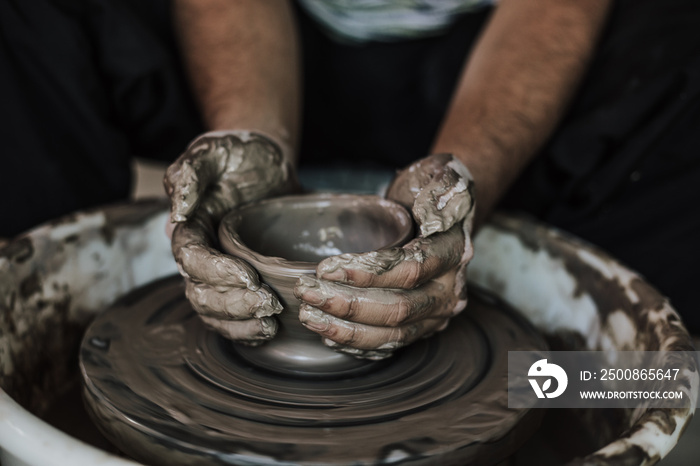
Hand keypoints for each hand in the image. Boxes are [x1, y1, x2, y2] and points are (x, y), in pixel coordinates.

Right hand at [165, 131, 296, 344]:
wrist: (267, 161)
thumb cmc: (238, 153)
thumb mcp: (213, 150)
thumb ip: (189, 174)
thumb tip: (176, 212)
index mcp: (189, 227)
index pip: (191, 260)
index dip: (215, 273)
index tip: (249, 277)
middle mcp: (201, 255)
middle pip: (201, 294)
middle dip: (231, 304)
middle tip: (268, 304)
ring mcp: (221, 272)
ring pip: (215, 312)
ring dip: (239, 323)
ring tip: (269, 324)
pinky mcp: (243, 281)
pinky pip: (235, 316)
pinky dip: (247, 330)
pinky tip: (269, 332)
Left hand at [294, 154, 474, 358]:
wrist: (438, 210)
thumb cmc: (431, 189)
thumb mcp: (441, 174)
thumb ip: (441, 189)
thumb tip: (433, 217)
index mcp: (454, 252)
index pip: (411, 269)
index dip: (368, 272)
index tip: (327, 267)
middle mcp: (450, 289)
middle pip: (399, 308)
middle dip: (348, 304)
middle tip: (308, 292)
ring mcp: (436, 312)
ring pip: (394, 332)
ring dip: (347, 329)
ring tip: (310, 316)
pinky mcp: (421, 326)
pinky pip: (391, 344)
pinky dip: (359, 344)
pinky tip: (329, 335)